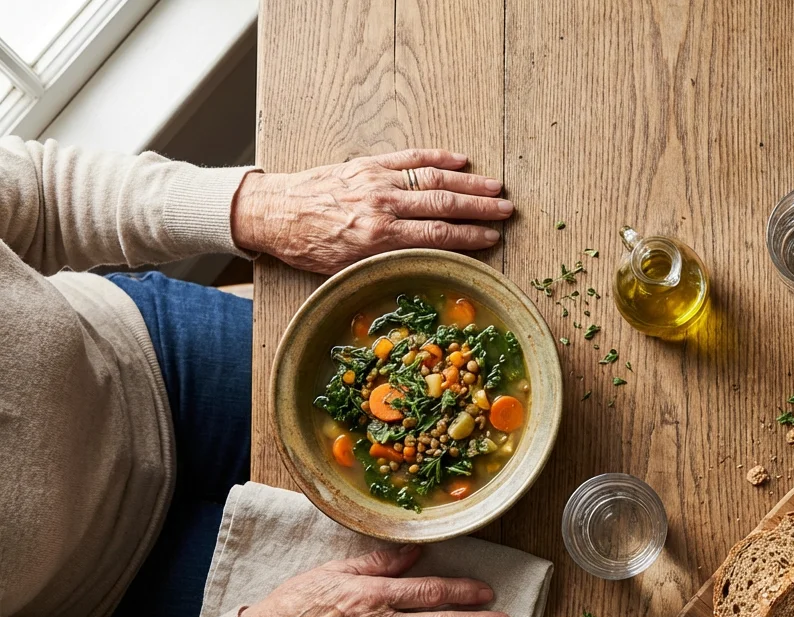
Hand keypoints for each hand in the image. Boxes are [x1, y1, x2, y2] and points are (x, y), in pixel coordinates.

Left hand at [230, 148, 513, 273]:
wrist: (271, 213)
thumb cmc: (306, 247)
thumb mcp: (346, 268)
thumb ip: (387, 261)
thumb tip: (427, 263)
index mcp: (377, 236)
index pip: (437, 234)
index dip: (470, 236)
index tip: (492, 237)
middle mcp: (381, 205)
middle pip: (443, 203)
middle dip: (479, 207)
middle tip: (506, 210)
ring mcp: (376, 180)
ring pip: (432, 178)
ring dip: (468, 182)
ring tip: (494, 187)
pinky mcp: (367, 164)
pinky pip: (408, 157)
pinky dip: (437, 157)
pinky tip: (459, 159)